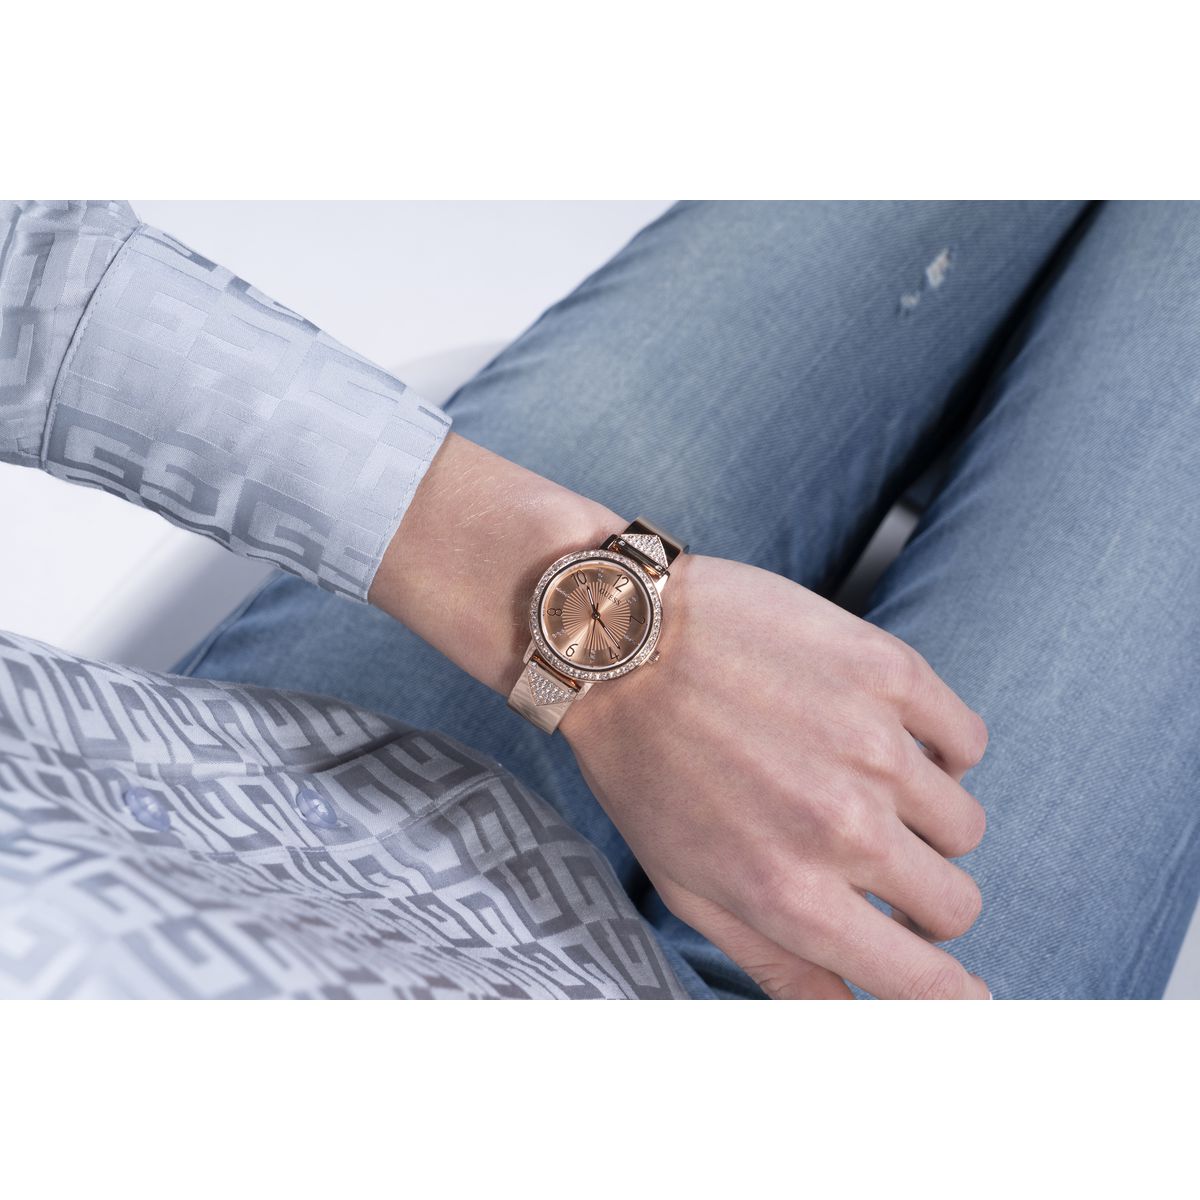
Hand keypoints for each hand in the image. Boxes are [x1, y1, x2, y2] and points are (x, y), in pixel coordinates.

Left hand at [562, 554, 989, 999]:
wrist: (620, 639)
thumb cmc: (643, 767)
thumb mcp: (688, 886)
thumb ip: (778, 963)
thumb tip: (850, 1019)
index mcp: (792, 895)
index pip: (928, 984)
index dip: (953, 996)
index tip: (957, 987)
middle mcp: (844, 828)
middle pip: (956, 905)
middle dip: (922, 899)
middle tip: (873, 863)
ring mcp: (874, 746)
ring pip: (963, 825)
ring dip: (921, 820)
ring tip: (858, 785)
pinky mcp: (889, 672)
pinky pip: (966, 740)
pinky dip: (936, 748)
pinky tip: (879, 735)